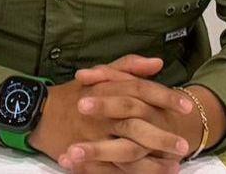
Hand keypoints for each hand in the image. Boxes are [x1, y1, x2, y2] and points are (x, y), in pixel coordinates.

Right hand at [30, 56, 193, 172]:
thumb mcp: (99, 75)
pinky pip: (114, 167)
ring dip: (152, 160)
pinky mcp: (87, 156)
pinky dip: (135, 172)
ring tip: (175, 164)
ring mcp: (92, 136)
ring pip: (126, 150)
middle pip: (134, 123)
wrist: (38, 114)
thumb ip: (128, 67)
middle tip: (184, 143)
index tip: (187, 106)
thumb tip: (157, 63)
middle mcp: (99, 114)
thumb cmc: (74, 94)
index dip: (164, 97)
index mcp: (104, 90)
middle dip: (160, 135)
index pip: (138, 90)